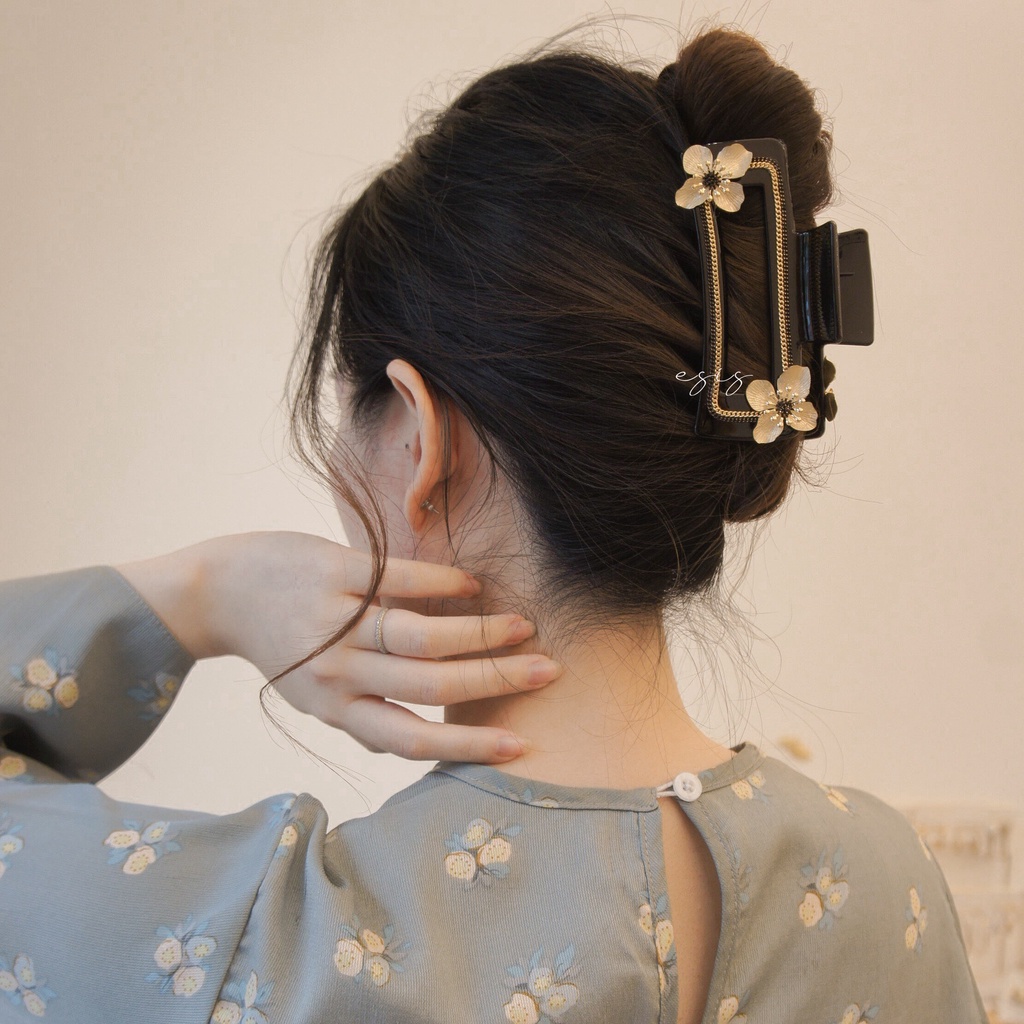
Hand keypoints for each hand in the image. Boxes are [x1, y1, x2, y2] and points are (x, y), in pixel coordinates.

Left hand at [187, 531, 559, 763]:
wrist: (220, 591)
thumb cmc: (283, 645)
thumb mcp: (317, 694)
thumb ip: (366, 712)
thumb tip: (421, 741)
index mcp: (338, 709)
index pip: (411, 738)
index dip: (466, 746)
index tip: (519, 746)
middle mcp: (338, 672)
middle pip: (429, 683)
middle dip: (495, 680)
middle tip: (546, 671)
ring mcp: (335, 619)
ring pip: (420, 635)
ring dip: (480, 632)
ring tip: (522, 625)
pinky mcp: (332, 571)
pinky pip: (396, 579)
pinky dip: (441, 584)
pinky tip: (473, 585)